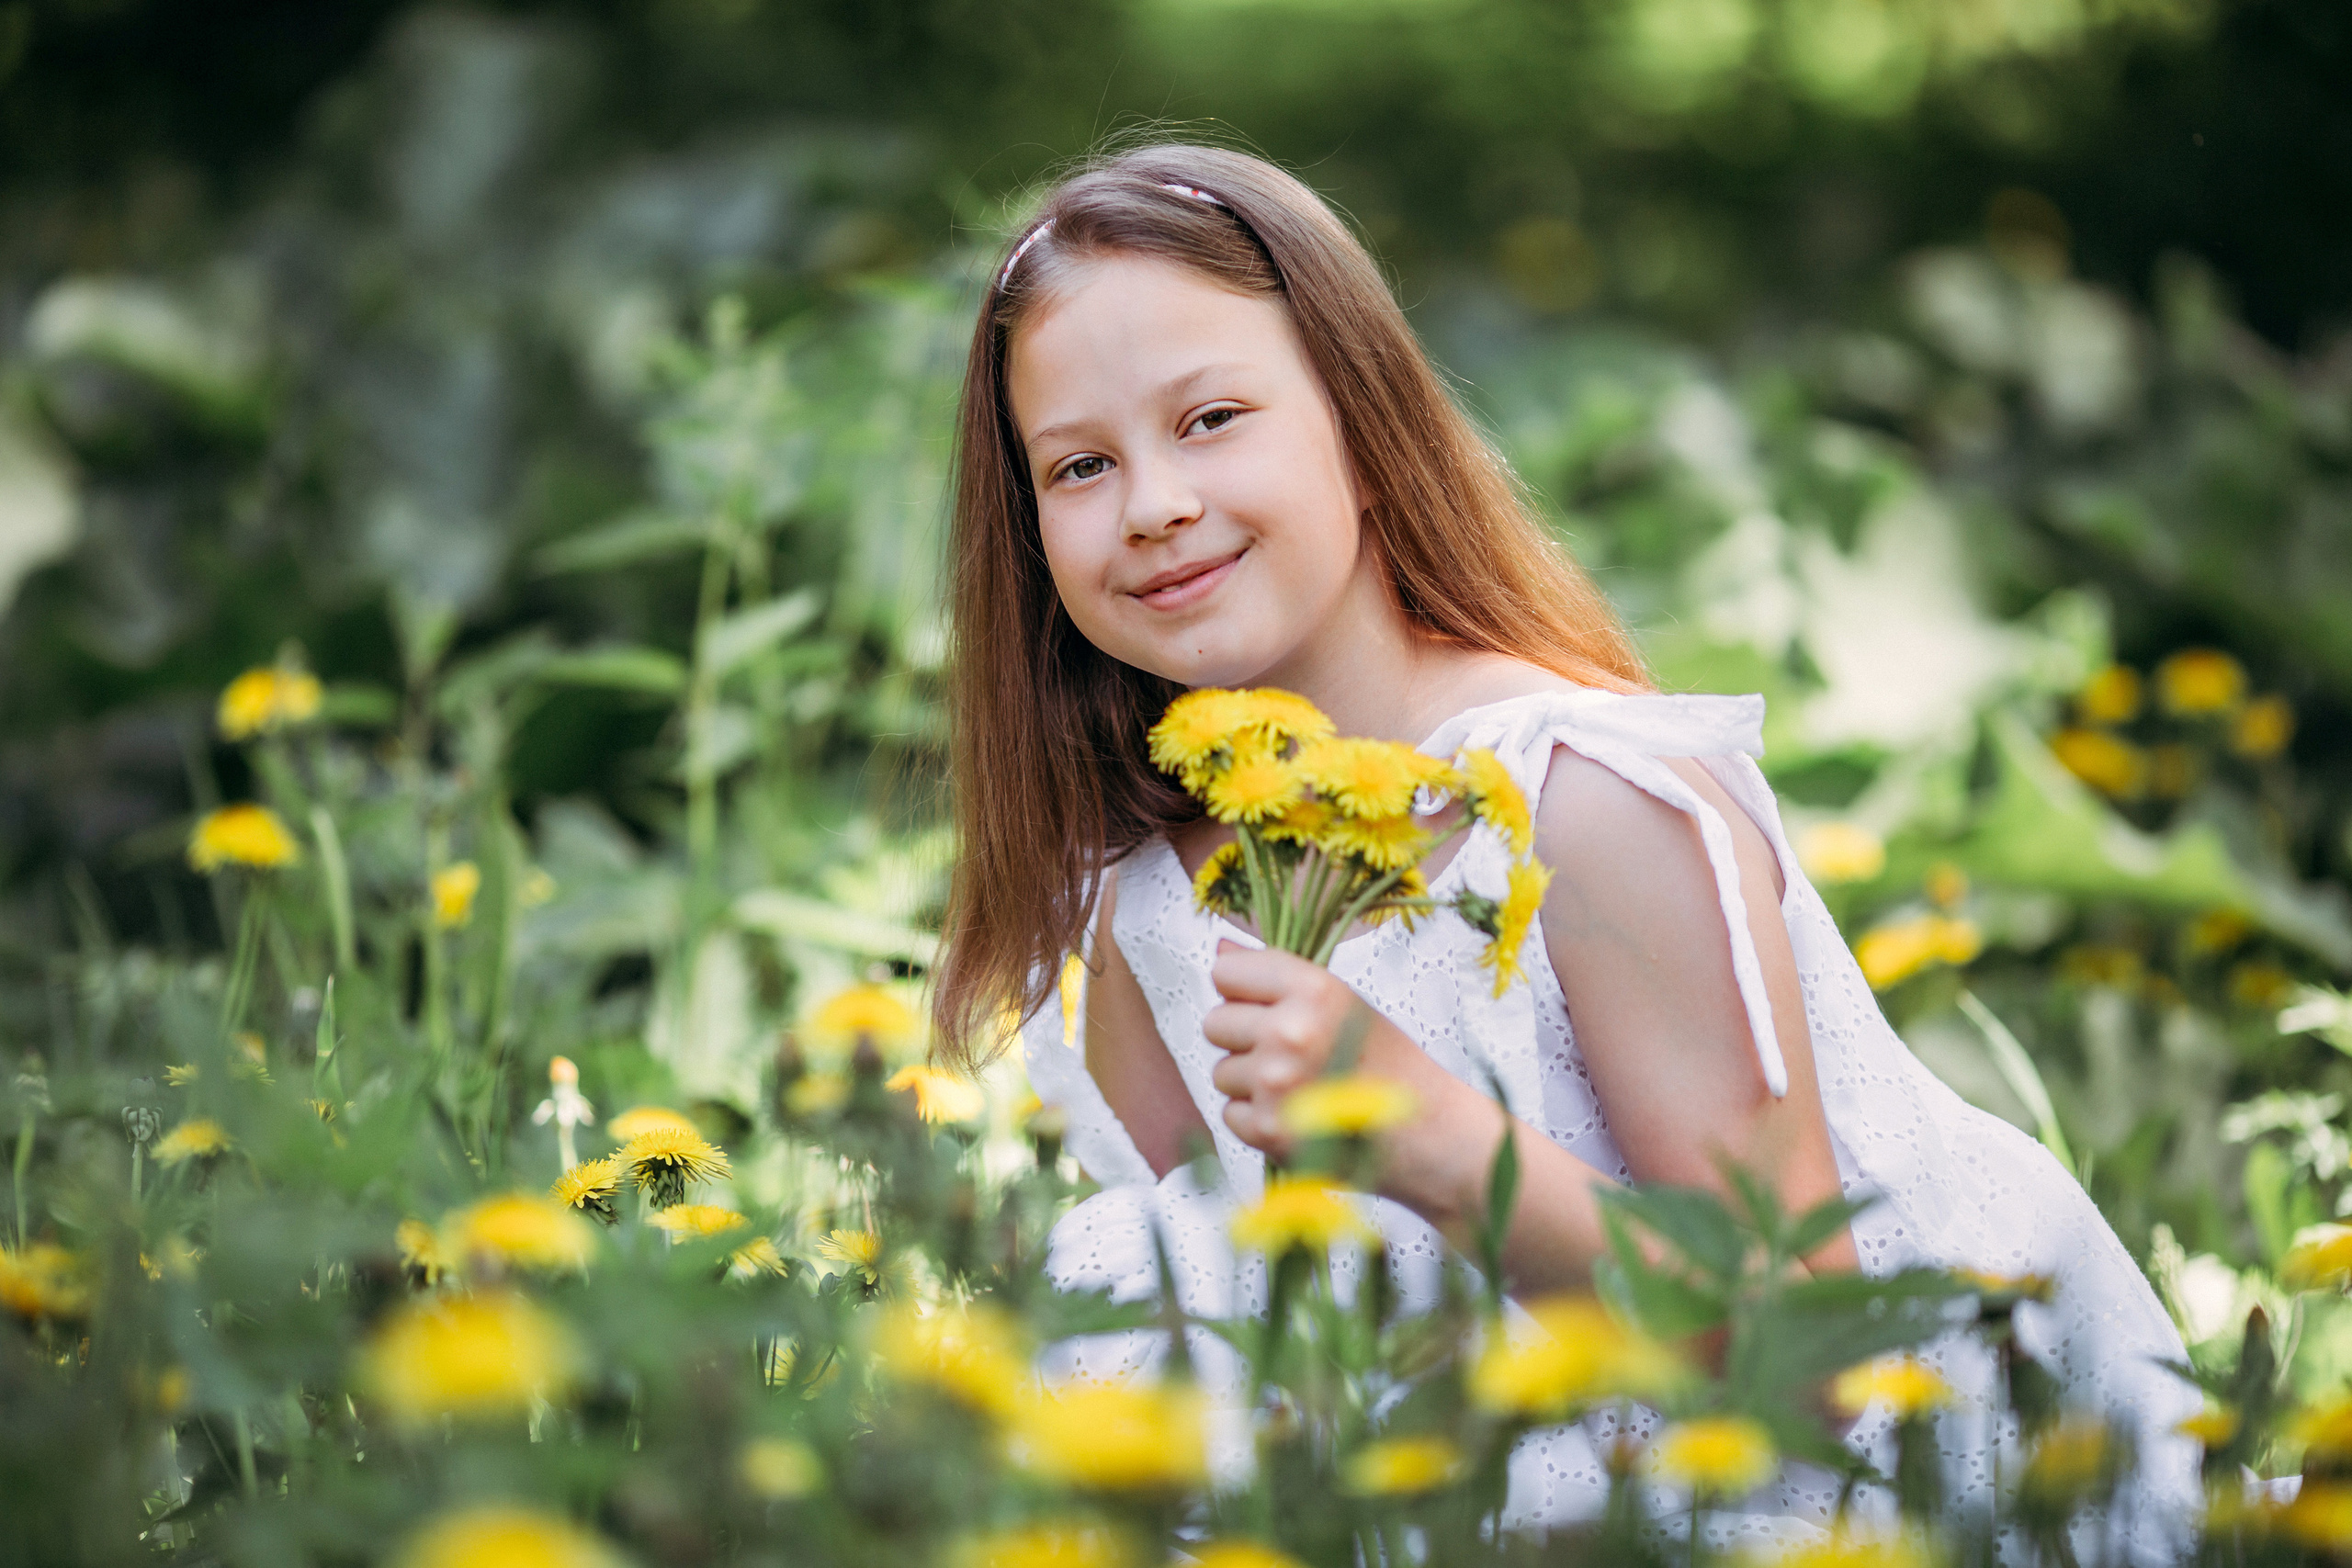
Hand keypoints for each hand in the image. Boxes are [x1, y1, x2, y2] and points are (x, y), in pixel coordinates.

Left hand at [1201, 940, 1371, 1158]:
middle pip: (1215, 1023)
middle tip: (1289, 1054)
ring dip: (1251, 1082)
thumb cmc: (1386, 1061)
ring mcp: (1277, 1083)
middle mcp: (1291, 1032)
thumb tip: (1219, 950)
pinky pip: (1230, 1114)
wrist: (1428, 1133)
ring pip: (1220, 1072)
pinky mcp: (1269, 1129)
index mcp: (1313, 989)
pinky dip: (1257, 1119)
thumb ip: (1278, 976)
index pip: (1227, 974)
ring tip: (1300, 1088)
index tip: (1267, 1007)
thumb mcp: (1341, 1001)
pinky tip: (1297, 1117)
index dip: (1242, 991)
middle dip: (1244, 1039)